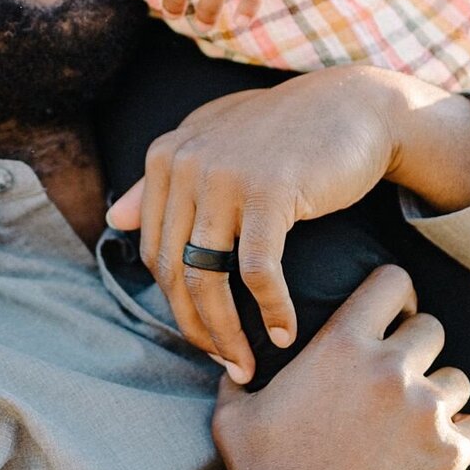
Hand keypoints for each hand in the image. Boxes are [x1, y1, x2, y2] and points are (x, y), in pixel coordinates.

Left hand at [106, 66, 469, 380]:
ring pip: (208, 280)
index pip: (153, 251)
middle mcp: (186, 165)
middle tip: (226, 363)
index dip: (175, 304)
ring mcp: (224, 177)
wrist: (355, 105)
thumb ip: (164, 180)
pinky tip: (284, 334)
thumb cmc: (288, 131)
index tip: (205, 336)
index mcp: (166, 157)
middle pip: (174, 272)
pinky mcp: (268, 191)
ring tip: (246, 364)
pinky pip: (256, 271)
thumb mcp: (216, 143)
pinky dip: (270, 310)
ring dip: (226, 333)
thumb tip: (114, 218)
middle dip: (197, 329)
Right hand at [209, 265, 469, 469]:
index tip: (395, 315)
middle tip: (400, 381)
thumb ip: (238, 380)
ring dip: (439, 398)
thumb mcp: (235, 416)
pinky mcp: (449, 454)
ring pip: (457, 381)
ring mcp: (424, 411)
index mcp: (340, 345)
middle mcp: (388, 369)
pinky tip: (440, 451)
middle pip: (431, 329)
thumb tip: (230, 362)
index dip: (397, 295)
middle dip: (417, 350)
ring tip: (414, 425)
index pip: (392, 282)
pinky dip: (464, 437)